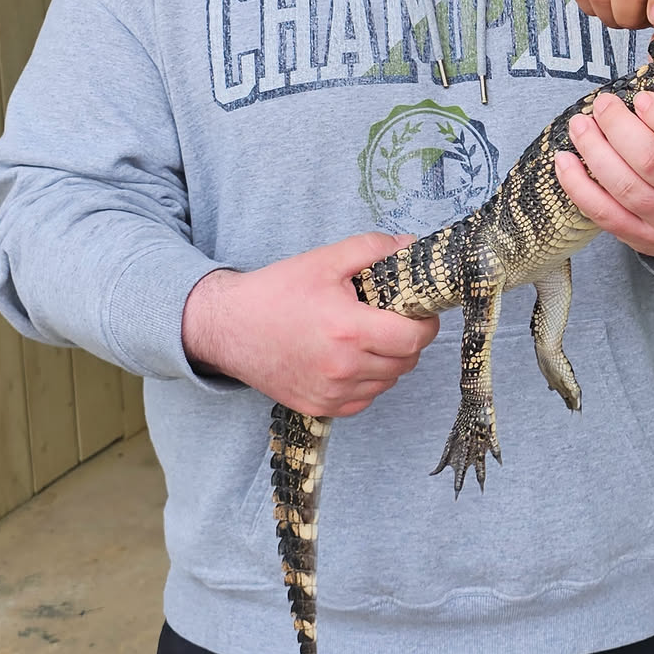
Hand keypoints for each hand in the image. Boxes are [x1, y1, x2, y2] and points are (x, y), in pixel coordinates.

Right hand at [180, 234, 437, 416]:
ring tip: (369, 337)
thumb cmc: (275, 292)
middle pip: (407, 362)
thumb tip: (412, 246)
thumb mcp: (324, 260)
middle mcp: (343, 368)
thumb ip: (373, 249)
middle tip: (393, 319)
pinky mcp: (319, 407)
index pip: (415, 338)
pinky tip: (351, 359)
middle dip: (409, 339)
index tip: (418, 310)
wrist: (228, 327)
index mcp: (349, 329)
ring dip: (390, 361)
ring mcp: (331, 392)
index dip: (426, 322)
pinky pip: (365, 399)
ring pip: (388, 382)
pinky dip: (368, 381)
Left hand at [554, 90, 653, 268]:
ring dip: (595, 151)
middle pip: (652, 162)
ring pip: (624, 187)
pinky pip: (603, 213)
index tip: (641, 97)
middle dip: (619, 128)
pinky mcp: (640, 237)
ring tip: (579, 125)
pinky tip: (564, 161)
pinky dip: (578, 186)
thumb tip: (650, 53)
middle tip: (603, 105)